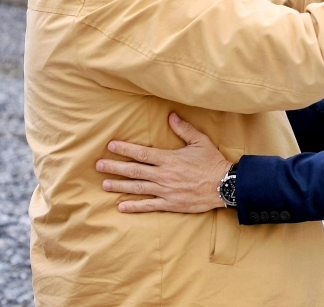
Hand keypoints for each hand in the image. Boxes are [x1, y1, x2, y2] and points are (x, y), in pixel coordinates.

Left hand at [95, 113, 232, 213]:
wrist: (224, 185)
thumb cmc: (212, 162)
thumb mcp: (200, 141)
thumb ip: (184, 129)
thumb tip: (170, 116)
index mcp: (169, 159)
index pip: (141, 153)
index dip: (125, 149)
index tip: (111, 146)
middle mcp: (163, 175)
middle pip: (134, 171)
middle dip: (115, 167)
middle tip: (98, 165)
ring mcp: (165, 191)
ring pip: (137, 188)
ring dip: (120, 185)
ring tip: (104, 184)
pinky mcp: (170, 204)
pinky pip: (148, 206)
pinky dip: (134, 206)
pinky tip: (121, 206)